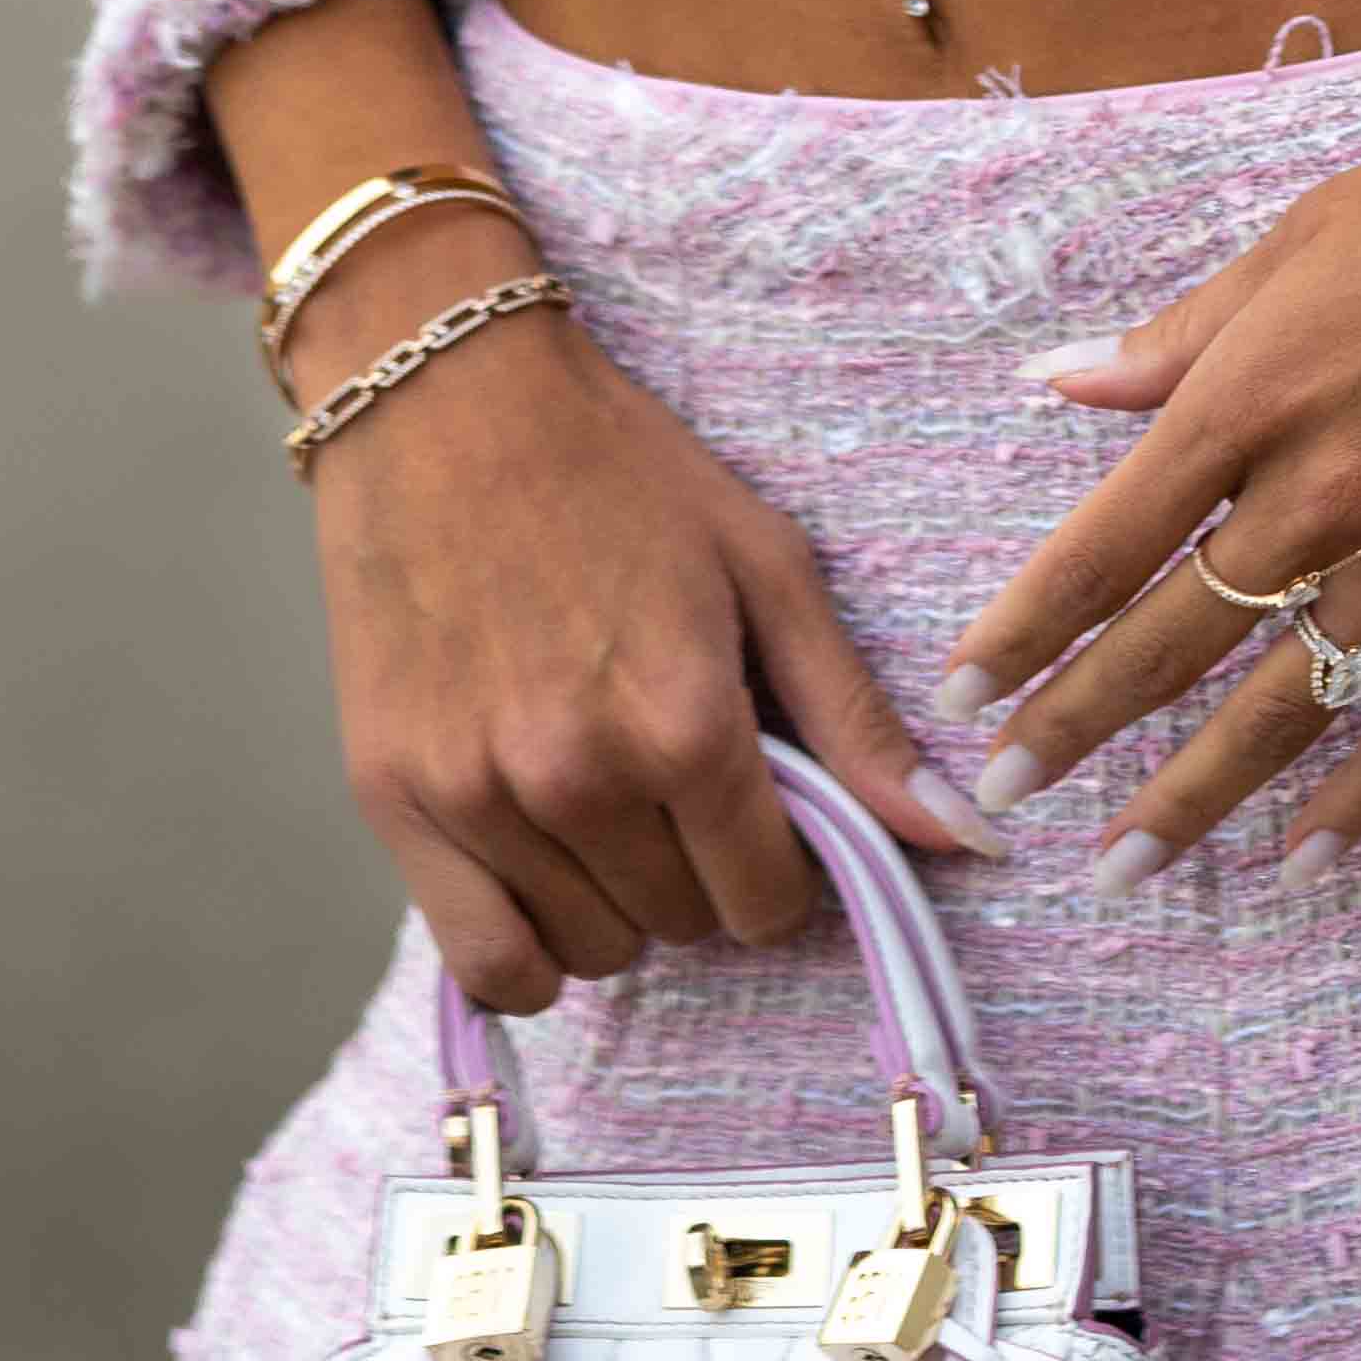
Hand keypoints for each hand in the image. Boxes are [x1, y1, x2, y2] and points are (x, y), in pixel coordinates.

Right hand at [299, 249, 992, 1015]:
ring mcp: (476, 796)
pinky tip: (543, 884)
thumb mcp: (766, 568)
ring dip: (617, 903)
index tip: (759, 803)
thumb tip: (968, 836)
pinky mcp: (392, 799)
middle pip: (684, 926)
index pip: (767, 900)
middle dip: (702, 872)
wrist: (444, 398)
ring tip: (605, 805)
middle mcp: (577, 776)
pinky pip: (484, 962)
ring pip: (591, 951)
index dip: (782, 863)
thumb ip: (856, 719)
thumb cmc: (619, 470)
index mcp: (684, 720)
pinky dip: (526, 951)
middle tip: (673, 779)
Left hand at [940, 0, 1360, 884]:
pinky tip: (1309, 853)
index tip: (961, 694)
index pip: (1101, 549)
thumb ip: (1175, 337)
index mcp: (1249, 400)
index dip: (1023, 632)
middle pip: (1168, 647)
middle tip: (1001, 800)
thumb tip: (1058, 381)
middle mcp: (1320, 495)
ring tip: (1124, 867)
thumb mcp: (1295, 240)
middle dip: (1073, 730)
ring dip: (1195, 796)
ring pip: (1284, 708)